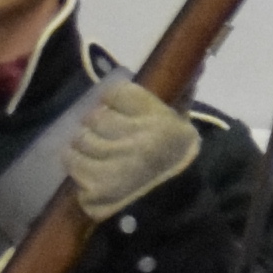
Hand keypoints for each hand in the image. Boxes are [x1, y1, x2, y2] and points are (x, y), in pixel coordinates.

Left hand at [67, 77, 195, 221]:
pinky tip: (87, 166)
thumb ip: (182, 96)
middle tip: (104, 132)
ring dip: (83, 143)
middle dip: (96, 124)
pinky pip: (73, 163)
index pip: (117, 93)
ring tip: (94, 148)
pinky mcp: (97, 186)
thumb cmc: (177, 163)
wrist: (172, 209)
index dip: (113, 100)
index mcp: (158, 121)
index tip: (116, 109)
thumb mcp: (184, 127)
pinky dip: (76, 163)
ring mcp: (114, 164)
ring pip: (80, 139)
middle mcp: (136, 140)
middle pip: (95, 117)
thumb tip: (198, 63)